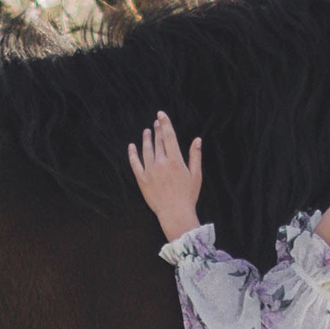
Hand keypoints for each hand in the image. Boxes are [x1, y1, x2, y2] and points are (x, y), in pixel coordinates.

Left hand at [127, 111, 203, 241]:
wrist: (175, 214)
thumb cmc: (188, 195)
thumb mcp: (196, 175)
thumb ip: (195, 156)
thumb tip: (197, 139)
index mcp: (176, 160)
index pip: (169, 136)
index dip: (165, 123)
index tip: (161, 114)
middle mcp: (161, 163)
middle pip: (158, 141)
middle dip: (157, 129)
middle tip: (156, 121)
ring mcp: (150, 171)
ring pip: (146, 150)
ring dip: (146, 139)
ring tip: (147, 131)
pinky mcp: (142, 180)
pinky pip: (135, 163)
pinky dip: (132, 153)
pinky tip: (132, 146)